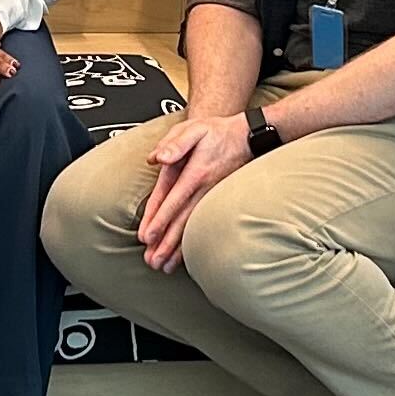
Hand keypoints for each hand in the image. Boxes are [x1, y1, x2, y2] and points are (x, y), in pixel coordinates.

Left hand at [137, 108, 256, 269]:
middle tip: (152, 261)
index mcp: (194, 173)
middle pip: (181, 221)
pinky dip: (193, 243)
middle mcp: (204, 190)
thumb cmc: (217, 132)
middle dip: (166, 243)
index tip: (146, 237)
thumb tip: (157, 158)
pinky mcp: (217, 203)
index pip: (172, 200)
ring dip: (178, 249)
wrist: (247, 136)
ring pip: (192, 228)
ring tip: (164, 266)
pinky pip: (203, 226)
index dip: (159, 220)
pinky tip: (184, 257)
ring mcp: (212, 198)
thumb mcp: (194, 129)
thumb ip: (174, 143)